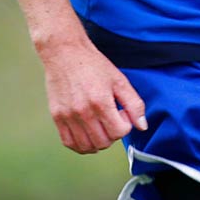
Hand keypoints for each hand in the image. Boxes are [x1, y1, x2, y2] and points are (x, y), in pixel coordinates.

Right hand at [39, 37, 148, 153]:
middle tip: (110, 119)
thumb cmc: (93, 65)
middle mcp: (83, 112)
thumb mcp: (119, 80)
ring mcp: (68, 116)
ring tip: (99, 127)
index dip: (125, 125)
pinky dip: (80, 144)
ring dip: (97, 142)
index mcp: (101, 102)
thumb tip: (142, 126)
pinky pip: (69, 142)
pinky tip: (86, 134)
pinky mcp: (57, 116)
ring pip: (86, 146)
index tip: (120, 113)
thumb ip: (134, 104)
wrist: (65, 53)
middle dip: (112, 135)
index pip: (118, 132)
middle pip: (103, 142)